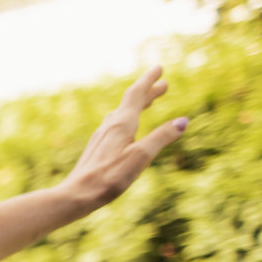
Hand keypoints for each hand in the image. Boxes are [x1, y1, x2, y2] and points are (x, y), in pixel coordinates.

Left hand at [60, 66, 187, 206]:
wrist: (77, 194)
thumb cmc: (110, 177)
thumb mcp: (141, 156)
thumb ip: (161, 138)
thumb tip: (183, 121)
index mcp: (121, 124)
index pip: (136, 95)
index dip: (148, 81)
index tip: (159, 68)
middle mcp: (109, 126)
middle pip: (130, 103)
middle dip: (148, 92)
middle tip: (163, 84)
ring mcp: (102, 137)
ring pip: (123, 113)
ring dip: (138, 105)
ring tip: (149, 101)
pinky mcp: (98, 148)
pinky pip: (116, 125)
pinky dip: (128, 118)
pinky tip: (125, 126)